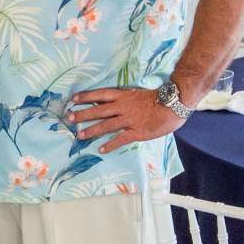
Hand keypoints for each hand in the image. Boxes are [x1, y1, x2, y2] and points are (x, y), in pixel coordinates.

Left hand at [67, 86, 183, 153]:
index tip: (73, 99)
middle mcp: (123, 107)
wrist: (173, 104)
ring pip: (106, 125)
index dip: (86, 96)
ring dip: (92, 130)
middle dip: (83, 114)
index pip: (100, 94)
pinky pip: (120, 139)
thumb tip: (115, 104)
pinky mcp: (136, 132)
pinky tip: (101, 149)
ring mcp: (129, 120)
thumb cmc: (159, 98)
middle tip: (69, 117)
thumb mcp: (138, 94)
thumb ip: (127, 99)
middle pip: (98, 110)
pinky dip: (110, 144)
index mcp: (124, 95)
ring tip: (80, 134)